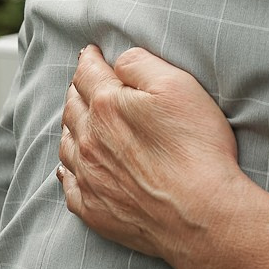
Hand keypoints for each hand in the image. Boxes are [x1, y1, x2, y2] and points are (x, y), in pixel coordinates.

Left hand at [55, 46, 250, 268]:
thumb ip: (141, 64)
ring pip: (67, 144)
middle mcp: (89, 140)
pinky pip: (69, 185)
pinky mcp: (94, 209)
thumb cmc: (196, 149)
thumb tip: (118, 62)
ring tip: (76, 119)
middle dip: (77, 90)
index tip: (90, 53)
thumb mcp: (177, 86)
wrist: (201, 215)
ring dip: (70, 126)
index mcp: (107, 106)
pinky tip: (70, 168)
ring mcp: (89, 177)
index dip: (90, 59)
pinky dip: (68, 170)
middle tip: (84, 82)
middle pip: (73, 107)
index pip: (88, 73)